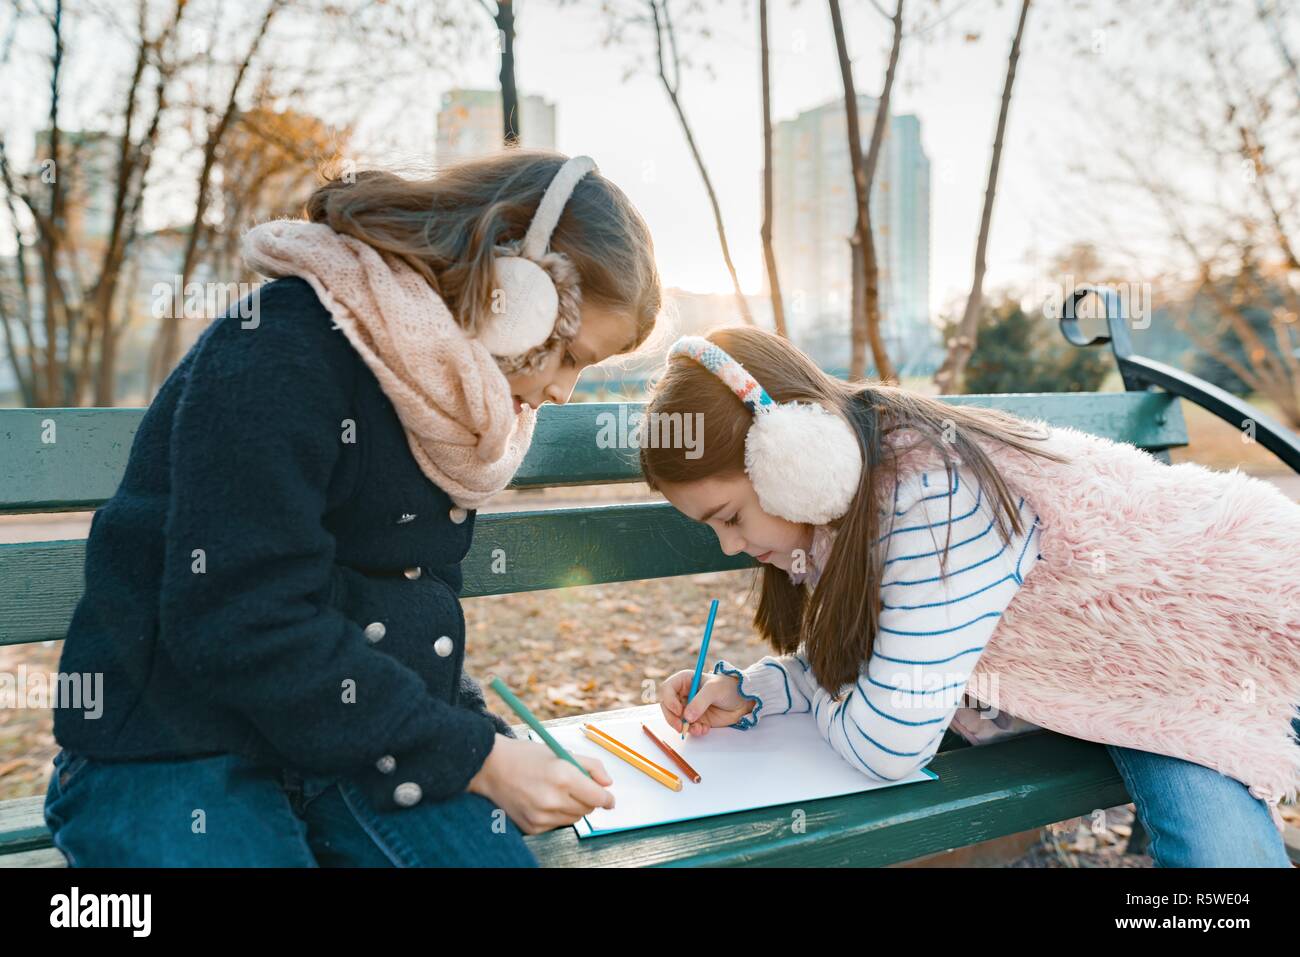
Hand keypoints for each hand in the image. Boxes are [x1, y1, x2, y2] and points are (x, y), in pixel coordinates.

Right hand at [466, 734, 614, 834]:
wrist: (490, 768)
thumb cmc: (526, 757)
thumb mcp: (561, 752)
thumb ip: (590, 766)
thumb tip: (608, 784)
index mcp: (563, 776)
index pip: (598, 798)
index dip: (607, 798)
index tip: (609, 799)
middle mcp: (553, 799)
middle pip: (587, 809)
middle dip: (587, 799)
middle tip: (575, 786)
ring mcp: (541, 816)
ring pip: (573, 819)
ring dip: (572, 807)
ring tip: (554, 791)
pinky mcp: (532, 827)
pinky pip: (556, 825)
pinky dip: (555, 815)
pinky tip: (542, 800)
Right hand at [659, 669, 755, 736]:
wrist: (743, 701)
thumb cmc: (729, 688)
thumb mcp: (714, 690)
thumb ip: (700, 701)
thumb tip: (687, 716)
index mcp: (685, 681)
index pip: (667, 689)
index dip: (669, 700)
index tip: (678, 710)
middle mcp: (683, 694)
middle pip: (667, 707)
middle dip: (672, 718)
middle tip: (680, 727)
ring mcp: (689, 708)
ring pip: (676, 720)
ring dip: (684, 727)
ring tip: (699, 728)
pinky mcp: (696, 720)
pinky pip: (688, 728)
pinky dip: (694, 731)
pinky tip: (704, 729)